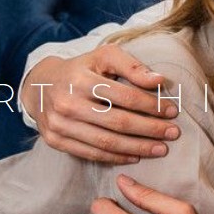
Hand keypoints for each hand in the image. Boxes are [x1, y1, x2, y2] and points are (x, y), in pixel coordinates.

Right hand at [23, 45, 180, 164]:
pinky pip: (91, 153)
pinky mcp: (55, 141)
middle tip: (173, 133)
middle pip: (117, 122)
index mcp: (80, 79)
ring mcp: (59, 125)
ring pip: (106, 142)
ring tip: (161, 149)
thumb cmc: (81, 70)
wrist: (39, 86)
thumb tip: (159, 81)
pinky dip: (117, 157)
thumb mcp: (103, 57)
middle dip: (150, 129)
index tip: (172, 111)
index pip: (124, 96)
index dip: (151, 105)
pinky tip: (136, 156)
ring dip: (138, 148)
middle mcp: (67, 103)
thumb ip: (132, 66)